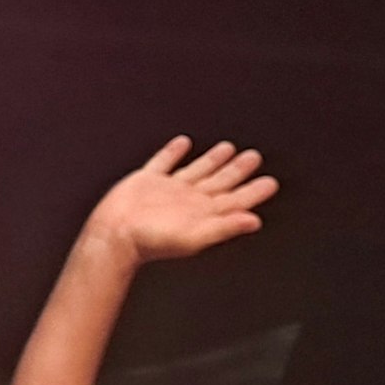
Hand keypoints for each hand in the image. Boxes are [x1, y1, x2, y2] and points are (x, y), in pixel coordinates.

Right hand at [83, 136, 277, 265]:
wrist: (114, 236)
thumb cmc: (151, 241)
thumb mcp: (195, 236)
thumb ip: (226, 226)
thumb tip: (255, 221)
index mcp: (203, 213)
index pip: (235, 200)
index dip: (254, 191)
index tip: (271, 183)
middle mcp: (188, 201)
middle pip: (220, 183)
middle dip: (238, 171)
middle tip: (254, 157)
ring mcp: (167, 191)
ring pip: (197, 171)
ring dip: (213, 160)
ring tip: (228, 148)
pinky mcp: (146, 182)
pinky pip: (164, 163)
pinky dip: (174, 153)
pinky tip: (182, 144)